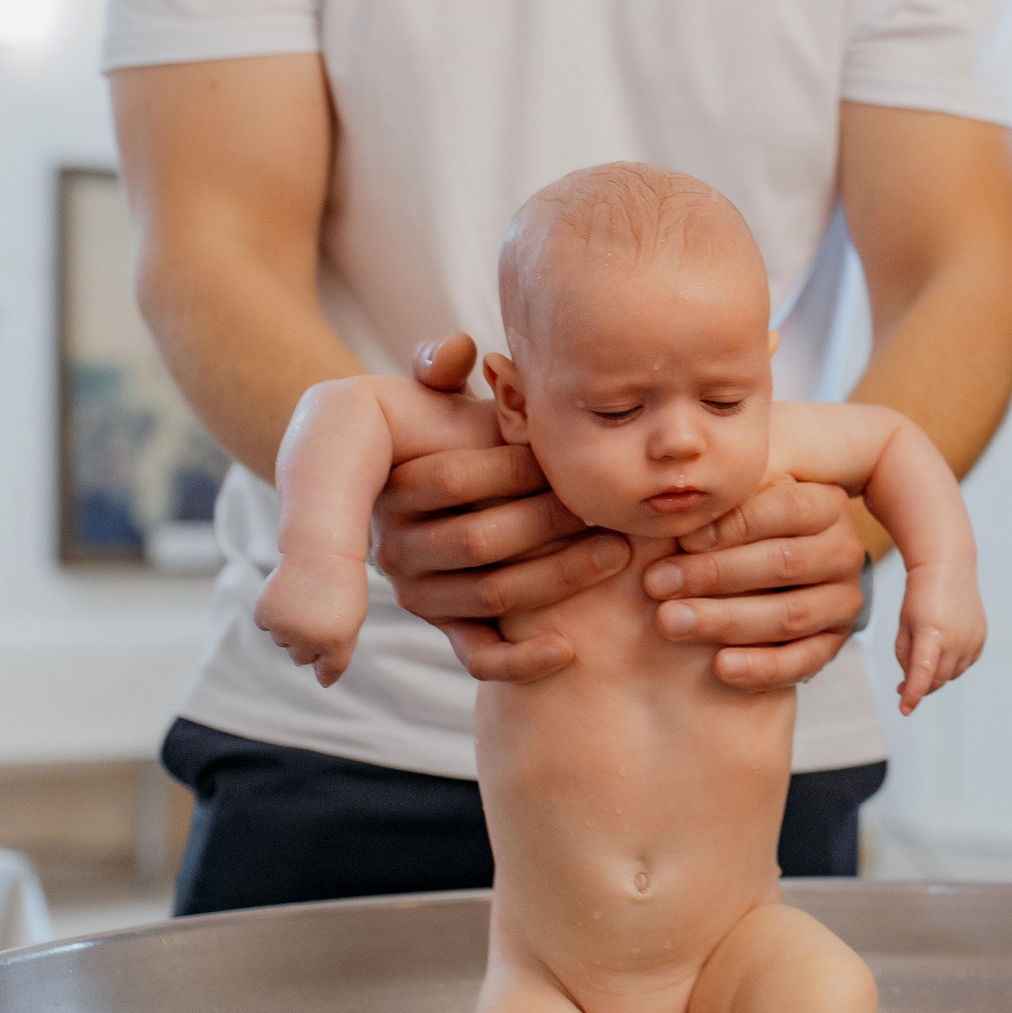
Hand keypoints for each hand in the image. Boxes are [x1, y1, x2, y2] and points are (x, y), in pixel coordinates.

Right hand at [253, 559, 369, 687]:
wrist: (320, 552)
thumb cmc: (342, 586)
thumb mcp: (352, 620)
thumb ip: (338, 651)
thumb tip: (323, 682)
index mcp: (336, 643)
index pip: (328, 672)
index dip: (326, 668)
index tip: (326, 658)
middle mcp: (308, 640)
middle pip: (302, 659)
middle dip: (308, 643)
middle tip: (318, 614)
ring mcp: (284, 628)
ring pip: (283, 642)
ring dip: (291, 628)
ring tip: (305, 601)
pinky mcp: (265, 615)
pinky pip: (268, 626)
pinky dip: (275, 615)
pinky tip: (288, 596)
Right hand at [371, 334, 632, 681]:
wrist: (413, 481)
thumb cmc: (435, 426)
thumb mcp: (425, 390)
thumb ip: (434, 367)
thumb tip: (456, 350)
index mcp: (392, 487)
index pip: (454, 479)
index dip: (511, 466)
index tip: (558, 457)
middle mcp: (396, 548)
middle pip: (480, 541)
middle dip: (551, 521)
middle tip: (608, 507)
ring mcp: (421, 593)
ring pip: (494, 595)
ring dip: (560, 578)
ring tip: (619, 552)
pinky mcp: (447, 626)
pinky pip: (479, 656)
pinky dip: (521, 662)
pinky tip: (567, 651)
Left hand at [646, 481, 867, 689]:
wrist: (776, 570)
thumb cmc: (742, 525)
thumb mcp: (739, 495)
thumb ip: (717, 492)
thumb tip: (677, 491)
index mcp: (825, 503)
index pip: (785, 508)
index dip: (734, 524)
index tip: (683, 539)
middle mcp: (843, 550)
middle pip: (784, 562)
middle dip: (715, 574)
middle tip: (657, 583)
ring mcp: (843, 600)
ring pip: (790, 614)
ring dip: (725, 620)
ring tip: (671, 622)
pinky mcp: (834, 644)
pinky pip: (803, 661)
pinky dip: (762, 667)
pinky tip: (721, 668)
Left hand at [892, 562, 984, 714]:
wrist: (947, 569)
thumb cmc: (919, 597)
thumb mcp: (904, 625)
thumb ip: (905, 656)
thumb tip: (912, 682)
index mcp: (932, 634)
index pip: (922, 675)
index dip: (913, 695)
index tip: (904, 709)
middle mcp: (957, 640)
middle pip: (937, 679)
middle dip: (921, 686)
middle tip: (903, 686)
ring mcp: (972, 640)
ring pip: (952, 675)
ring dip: (936, 675)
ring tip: (923, 659)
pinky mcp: (981, 638)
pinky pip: (964, 664)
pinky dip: (951, 664)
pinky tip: (942, 649)